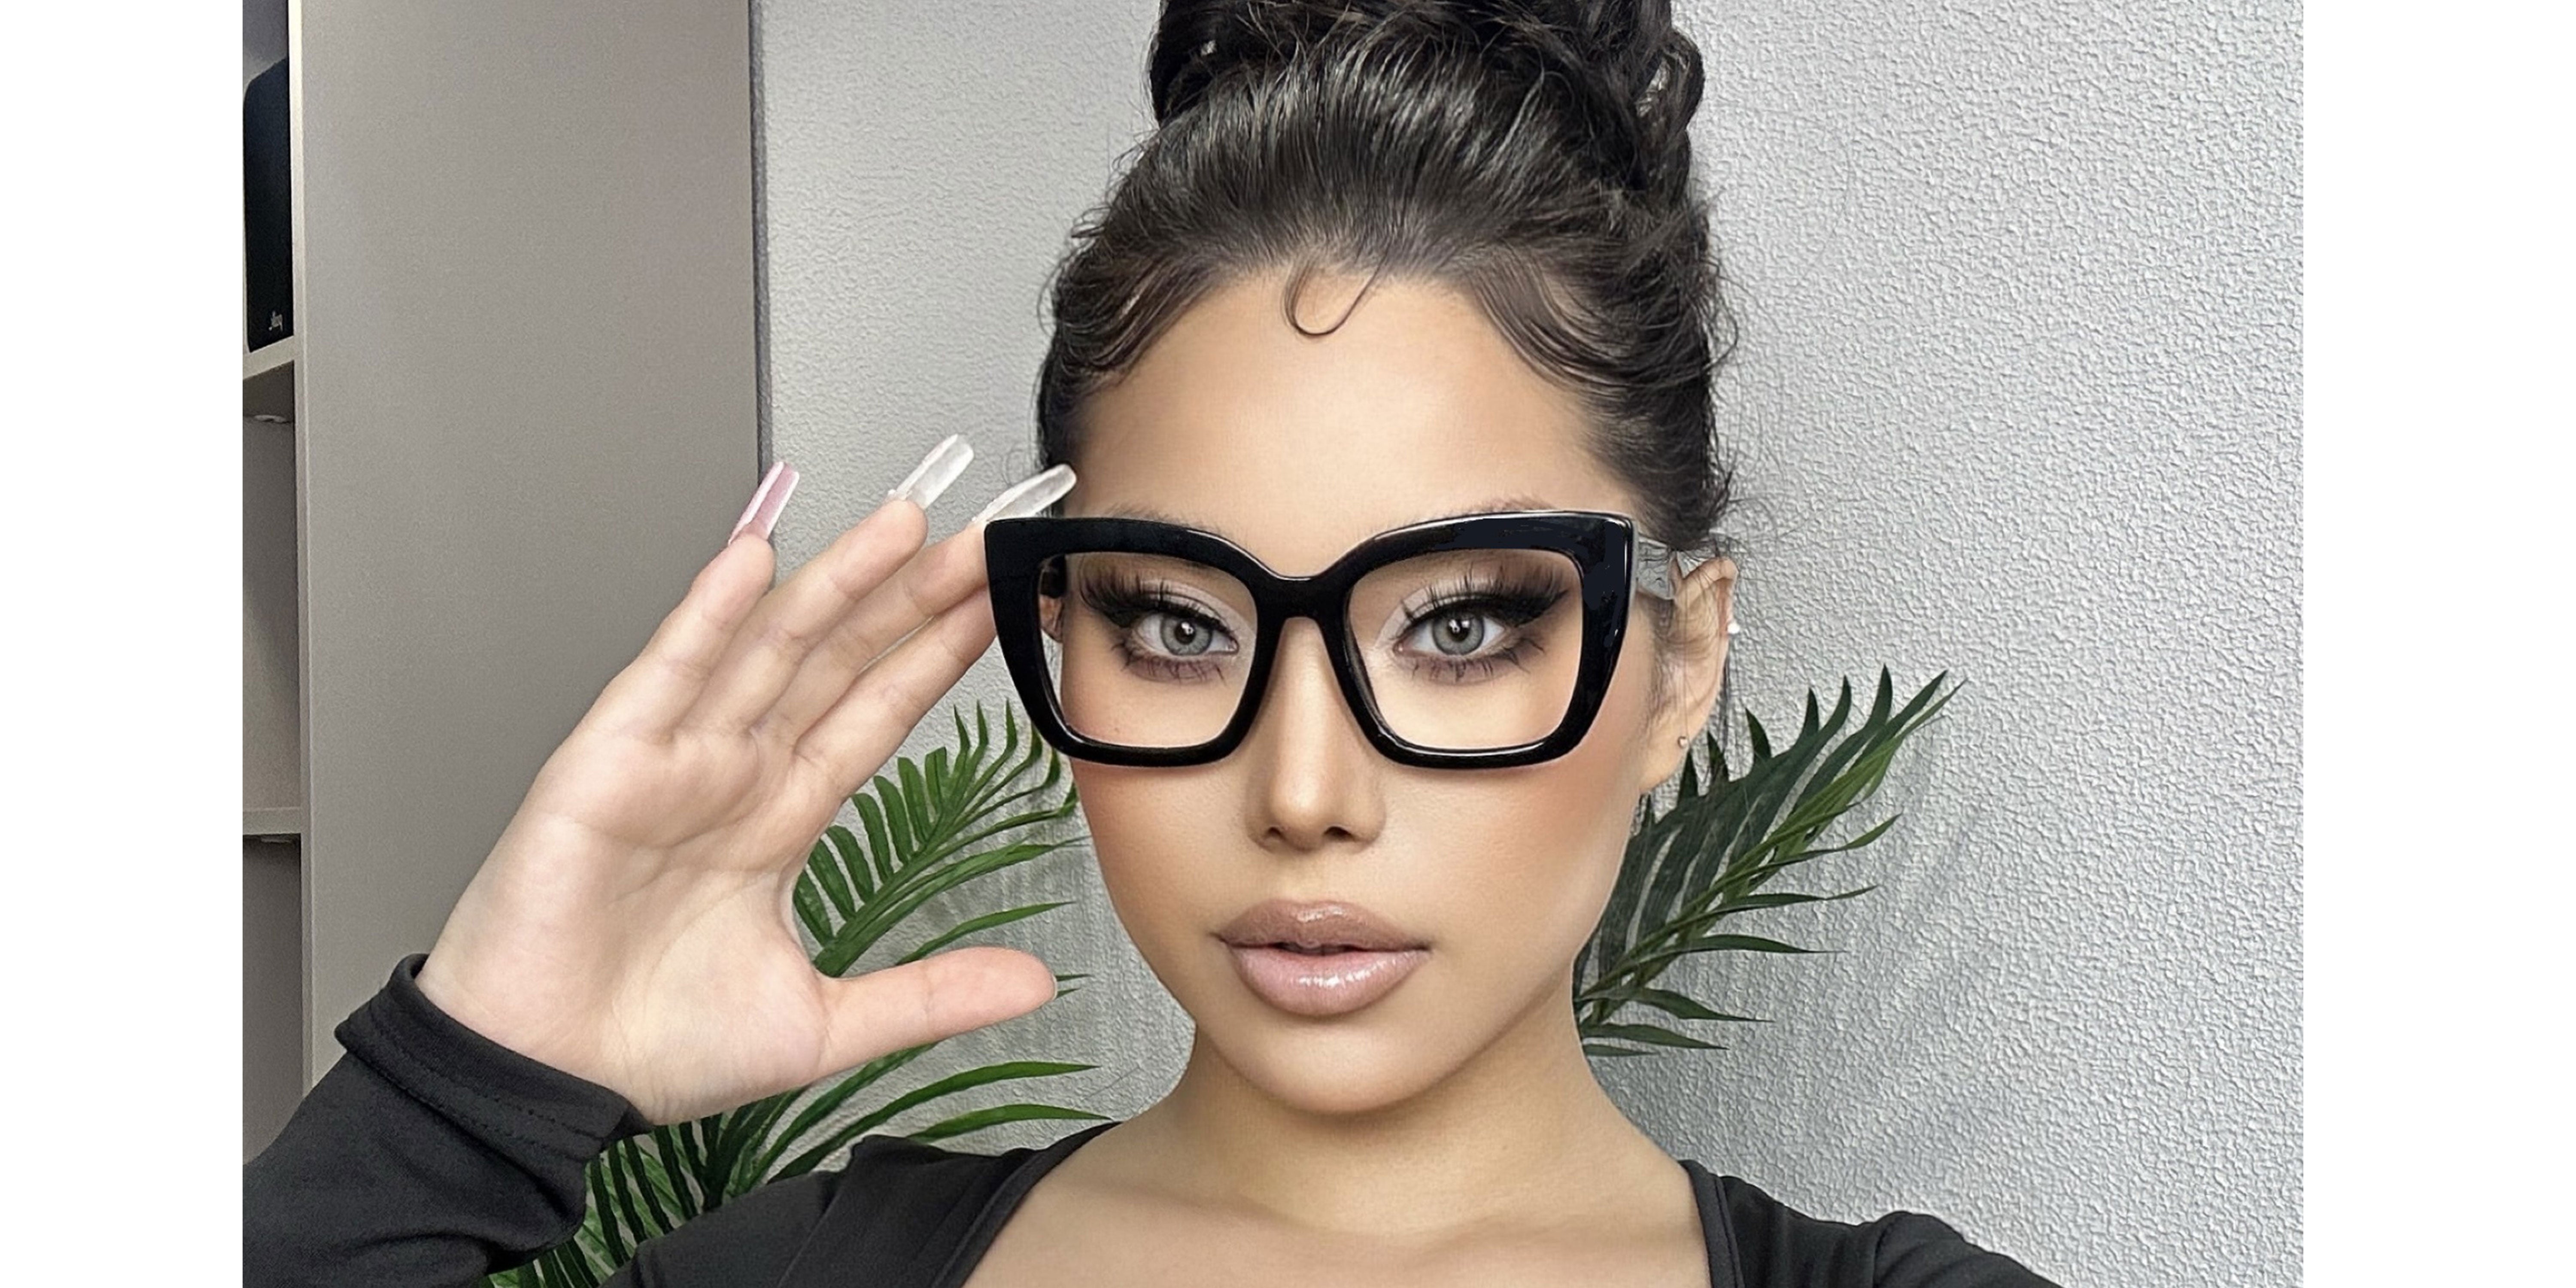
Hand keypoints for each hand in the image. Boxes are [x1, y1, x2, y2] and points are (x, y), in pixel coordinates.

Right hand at [416, 445, 1074, 1123]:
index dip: (934, 657)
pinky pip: (666, 674)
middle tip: (975, 540)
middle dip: (907, 600)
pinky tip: (751, 556)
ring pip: (769, 648)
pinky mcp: (608, 766)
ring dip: (833, 583)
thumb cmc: (651, 1047)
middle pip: (838, 664)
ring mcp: (674, 762)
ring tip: (899, 525)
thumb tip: (1032, 986)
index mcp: (779, 822)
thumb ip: (929, 993)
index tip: (993, 607)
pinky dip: (706, 613)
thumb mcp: (825, 1024)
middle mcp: (733, 777)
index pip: (876, 715)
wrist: (550, 1081)